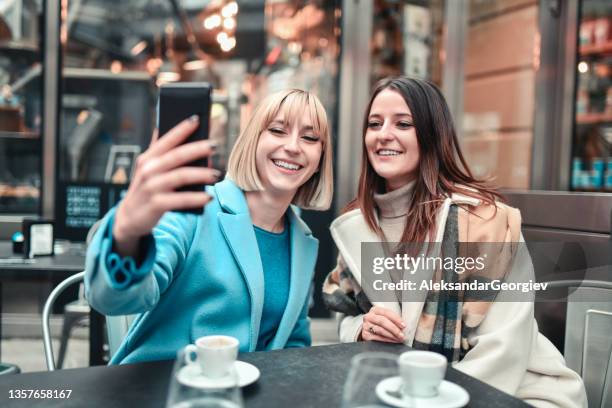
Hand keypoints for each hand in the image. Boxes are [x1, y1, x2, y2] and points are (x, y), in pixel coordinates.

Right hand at [112, 116, 219, 256]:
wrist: (129, 219)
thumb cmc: (145, 190)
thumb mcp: (148, 169)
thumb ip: (159, 151)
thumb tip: (163, 128)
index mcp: (148, 159)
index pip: (166, 140)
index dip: (181, 129)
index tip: (197, 118)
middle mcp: (148, 171)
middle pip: (176, 156)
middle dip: (197, 149)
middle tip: (214, 146)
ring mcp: (151, 188)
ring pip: (180, 176)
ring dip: (201, 174)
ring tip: (216, 174)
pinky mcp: (156, 205)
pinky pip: (180, 200)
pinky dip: (196, 198)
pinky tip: (208, 196)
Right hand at [361, 306, 405, 342]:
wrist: (369, 331)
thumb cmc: (380, 324)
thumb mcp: (385, 318)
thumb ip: (393, 320)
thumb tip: (403, 326)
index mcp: (375, 310)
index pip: (386, 312)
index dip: (396, 319)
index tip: (404, 325)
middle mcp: (369, 316)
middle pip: (382, 321)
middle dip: (394, 329)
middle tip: (402, 335)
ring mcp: (366, 326)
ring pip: (380, 330)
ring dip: (392, 336)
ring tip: (399, 339)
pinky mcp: (365, 335)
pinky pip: (377, 338)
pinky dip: (387, 340)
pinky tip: (393, 341)